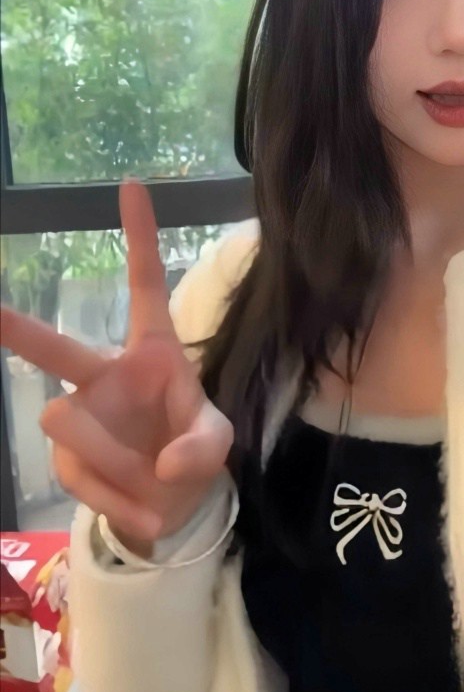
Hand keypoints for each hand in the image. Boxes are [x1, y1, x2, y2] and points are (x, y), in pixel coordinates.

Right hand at [0, 179, 234, 549]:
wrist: (172, 502)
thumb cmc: (192, 449)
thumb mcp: (217, 442)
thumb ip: (202, 447)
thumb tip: (164, 465)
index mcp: (152, 350)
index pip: (145, 285)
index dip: (139, 236)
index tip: (130, 185)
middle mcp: (105, 375)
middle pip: (57, 349)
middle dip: (17, 329)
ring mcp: (78, 417)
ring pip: (72, 428)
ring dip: (118, 463)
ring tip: (153, 480)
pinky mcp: (64, 459)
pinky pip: (81, 478)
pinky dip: (117, 499)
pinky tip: (143, 507)